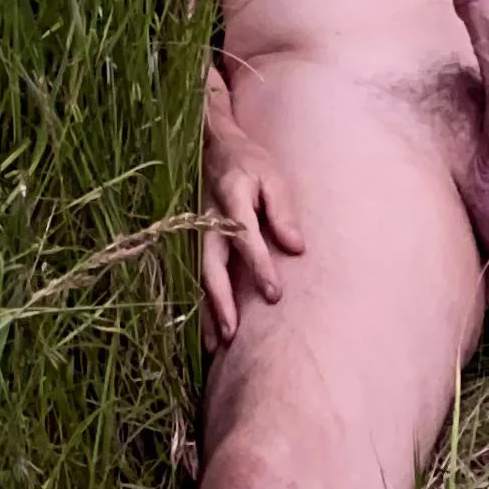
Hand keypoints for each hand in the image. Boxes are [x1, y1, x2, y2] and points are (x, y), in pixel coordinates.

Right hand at [201, 72, 304, 350]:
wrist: (214, 144)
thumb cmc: (250, 162)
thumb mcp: (273, 177)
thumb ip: (283, 212)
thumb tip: (296, 249)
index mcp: (231, 199)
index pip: (245, 238)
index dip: (259, 267)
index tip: (275, 295)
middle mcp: (207, 218)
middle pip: (211, 264)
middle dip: (220, 300)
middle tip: (231, 334)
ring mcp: (195, 229)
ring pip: (198, 274)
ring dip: (205, 309)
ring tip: (214, 344)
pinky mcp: (192, 237)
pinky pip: (193, 273)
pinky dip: (198, 300)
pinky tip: (205, 327)